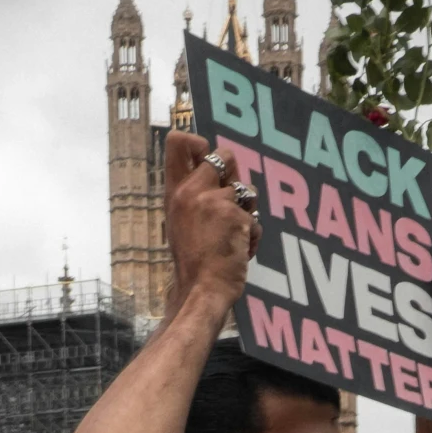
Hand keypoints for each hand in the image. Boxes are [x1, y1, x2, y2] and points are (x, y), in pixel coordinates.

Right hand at [164, 132, 260, 314]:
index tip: (206, 156)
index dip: (198, 142)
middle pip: (225, 155)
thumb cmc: (192, 263)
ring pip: (247, 190)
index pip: (177, 142)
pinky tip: (241, 252)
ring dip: (247, 212)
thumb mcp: (181, 223)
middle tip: (232, 202)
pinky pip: (256, 220)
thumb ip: (195, 196)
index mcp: (176, 192)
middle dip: (236, 176)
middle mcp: (193, 191)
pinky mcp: (236, 217)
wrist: (201, 291)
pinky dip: (253, 237)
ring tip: (234, 236)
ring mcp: (215, 202)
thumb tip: (219, 172)